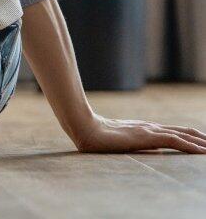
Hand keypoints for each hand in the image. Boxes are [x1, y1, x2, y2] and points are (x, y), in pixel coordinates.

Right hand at [71, 113, 205, 153]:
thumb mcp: (123, 142)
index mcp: (147, 129)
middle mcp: (152, 127)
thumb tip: (155, 153)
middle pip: (186, 132)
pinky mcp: (147, 136)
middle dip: (203, 140)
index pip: (178, 132)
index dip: (194, 137)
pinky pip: (175, 141)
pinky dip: (191, 146)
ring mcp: (151, 130)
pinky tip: (202, 152)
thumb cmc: (99, 137)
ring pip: (185, 136)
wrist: (86, 128)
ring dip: (202, 144)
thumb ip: (139, 145)